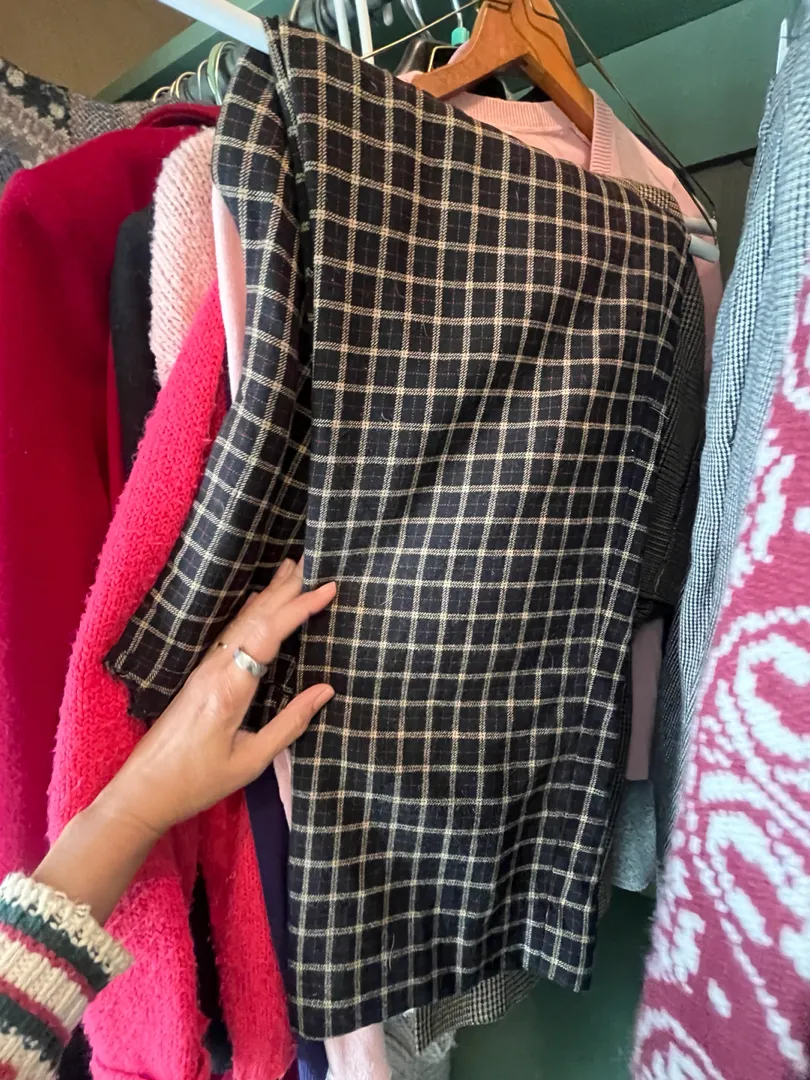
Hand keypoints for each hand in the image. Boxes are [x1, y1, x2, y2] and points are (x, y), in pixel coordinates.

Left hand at [97, 558, 335, 839]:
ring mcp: (203, 670)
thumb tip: (326, 690)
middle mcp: (215, 669)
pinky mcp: (198, 677)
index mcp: (230, 688)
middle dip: (285, 589)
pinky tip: (258, 604)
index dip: (300, 607)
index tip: (327, 588)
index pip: (270, 634)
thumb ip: (289, 723)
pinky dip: (252, 612)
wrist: (142, 790)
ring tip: (289, 570)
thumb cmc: (197, 782)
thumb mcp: (250, 761)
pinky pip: (231, 633)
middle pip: (254, 618)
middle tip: (312, 563)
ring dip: (268, 595)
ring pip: (241, 622)